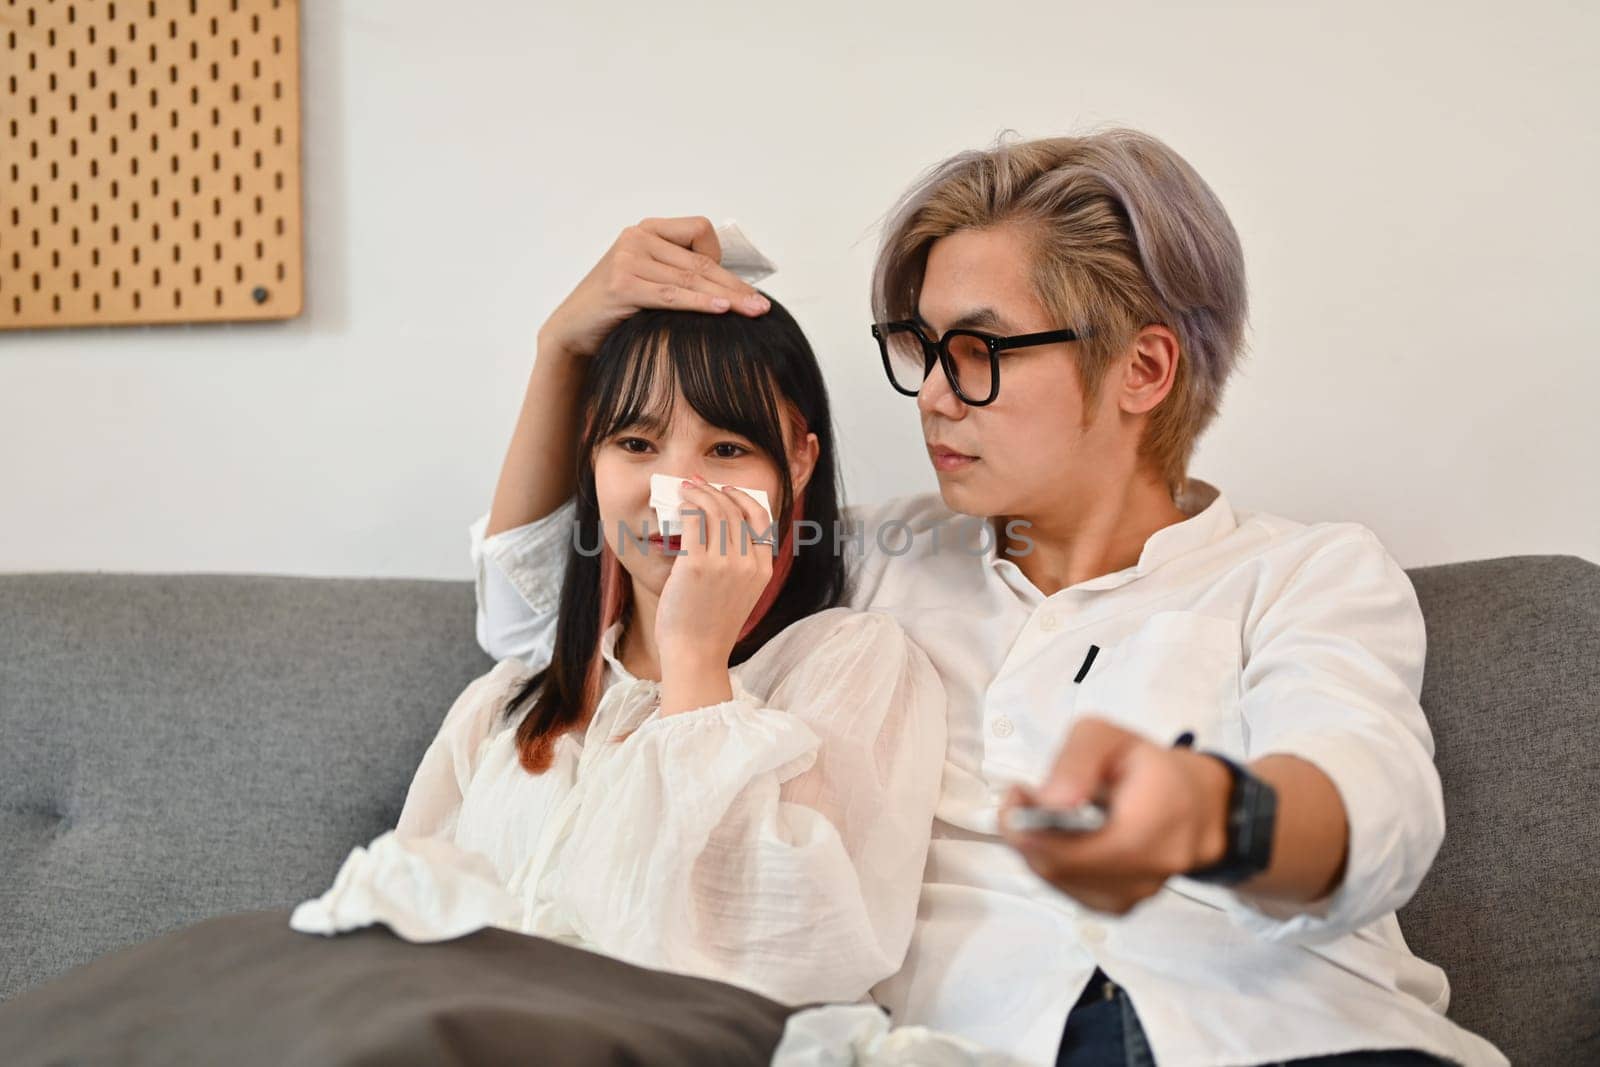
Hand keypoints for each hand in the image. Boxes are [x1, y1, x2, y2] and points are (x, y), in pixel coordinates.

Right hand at [538, 217, 770, 361]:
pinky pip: (672, 295)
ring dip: (727, 298)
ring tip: (753, 312)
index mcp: (646, 230)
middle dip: (735, 285)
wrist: (572, 331)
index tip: (728, 288)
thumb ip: (678, 272)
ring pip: (690, 278)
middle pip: (700, 260)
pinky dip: (699, 303)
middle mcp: (636, 237)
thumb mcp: (648, 280)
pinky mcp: (622, 285)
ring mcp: (627, 258)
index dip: (718, 257)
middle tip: (761, 306)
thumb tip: (728, 286)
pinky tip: (722, 311)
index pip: (700, 230)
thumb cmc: (616, 310)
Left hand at [654, 476, 775, 712]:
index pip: (762, 519)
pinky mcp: (698, 565)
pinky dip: (687, 505)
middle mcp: (749, 563)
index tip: (726, 490)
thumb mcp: (739, 593)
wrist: (696, 654)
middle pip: (736, 510)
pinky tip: (679, 503)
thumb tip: (719, 526)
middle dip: (716, 490)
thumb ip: (739, 564)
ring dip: (700, 492)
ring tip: (686, 489)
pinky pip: (695, 520)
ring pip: (716, 509)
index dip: (743, 498)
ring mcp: (725, 564)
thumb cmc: (709, 626)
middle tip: (698, 483)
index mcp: (763, 569)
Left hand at [998, 716, 1231, 914]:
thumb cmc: (1149, 768)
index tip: (1017, 796)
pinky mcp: (1122, 905)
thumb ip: (1077, 761)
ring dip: (1038, 847)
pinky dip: (1053, 863)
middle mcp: (1149, 870)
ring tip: (1045, 812)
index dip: (1033, 831)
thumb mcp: (1109, 738)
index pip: (1081, 852)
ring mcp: (1136, 895)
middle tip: (1023, 798)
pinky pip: (1071, 890)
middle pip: (1062, 869)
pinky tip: (1061, 836)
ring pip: (1061, 882)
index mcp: (1154, 825)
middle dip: (1028, 833)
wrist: (1198, 805)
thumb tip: (1049, 801)